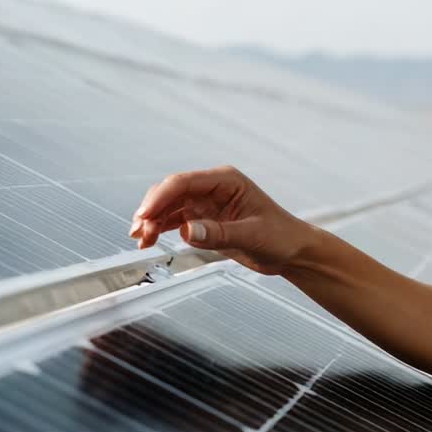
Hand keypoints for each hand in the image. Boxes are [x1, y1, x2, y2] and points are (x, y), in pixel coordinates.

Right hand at [129, 165, 313, 275]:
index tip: (145, 215)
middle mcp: (214, 188)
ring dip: (152, 220)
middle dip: (152, 209)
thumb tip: (186, 231)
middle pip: (171, 192)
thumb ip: (218, 233)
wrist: (291, 251)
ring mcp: (208, 203)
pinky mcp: (205, 220)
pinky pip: (175, 220)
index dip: (160, 197)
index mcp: (227, 181)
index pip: (184, 182)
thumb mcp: (251, 235)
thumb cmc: (281, 236)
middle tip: (140, 231)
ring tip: (140, 239)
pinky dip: (159, 228)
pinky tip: (148, 240)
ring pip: (169, 206)